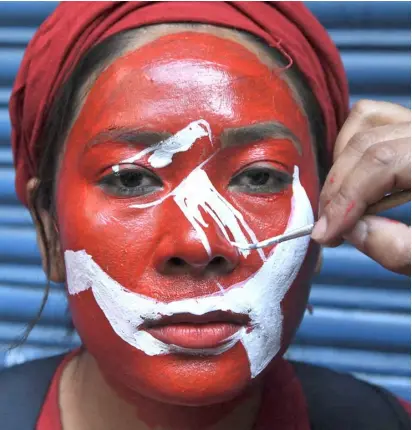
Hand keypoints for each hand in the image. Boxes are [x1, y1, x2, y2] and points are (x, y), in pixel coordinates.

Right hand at [311, 100, 410, 275]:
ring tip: (342, 199)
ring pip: (366, 121)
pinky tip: (354, 173)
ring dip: (342, 161)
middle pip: (367, 144)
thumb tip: (349, 230)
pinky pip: (375, 116)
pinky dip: (353, 142)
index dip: (344, 199)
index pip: (381, 162)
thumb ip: (396, 248)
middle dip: (338, 188)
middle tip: (329, 227)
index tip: (324, 234)